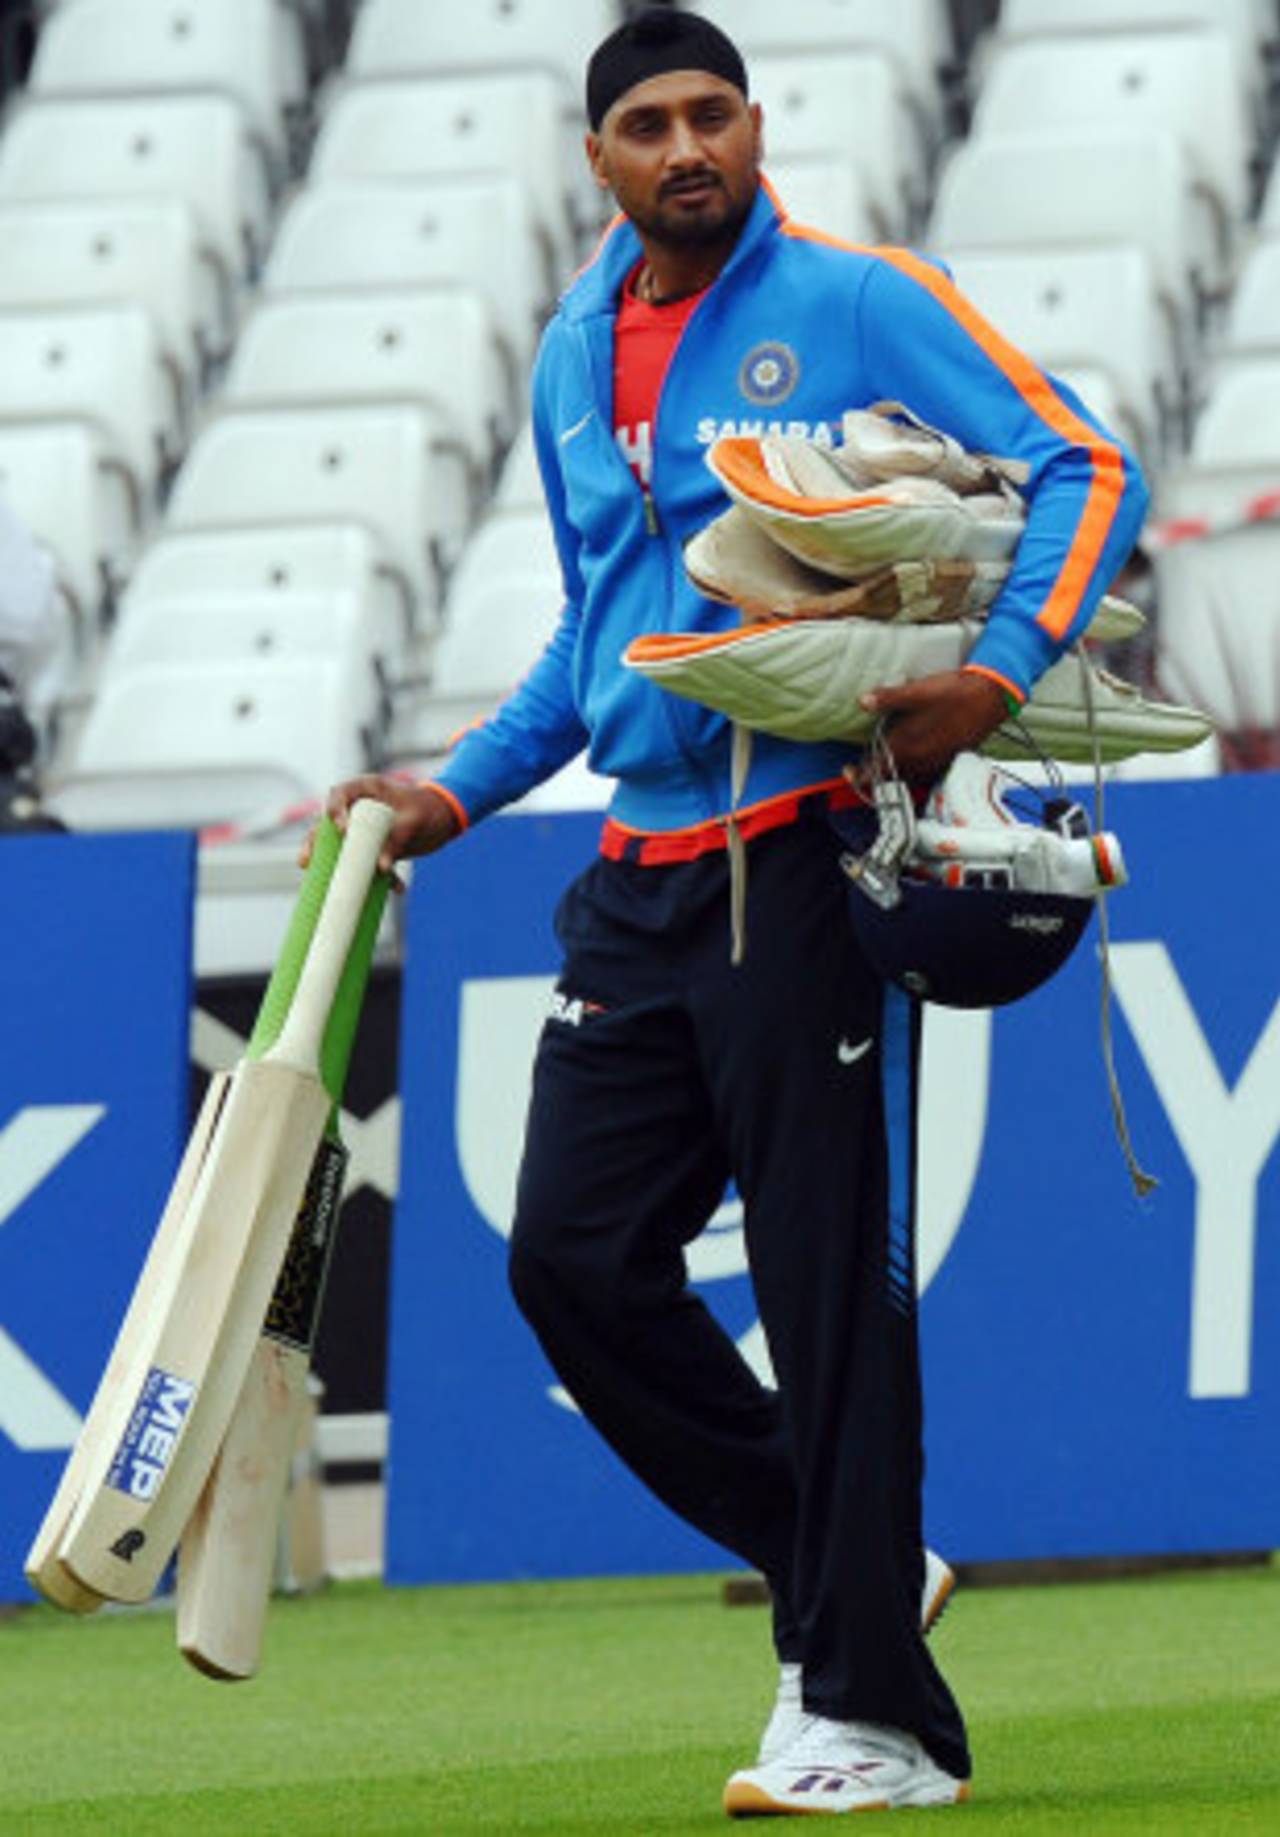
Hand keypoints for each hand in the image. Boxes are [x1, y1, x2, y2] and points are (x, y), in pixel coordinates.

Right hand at [299, 776, 461, 882]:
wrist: (446, 817)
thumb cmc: (431, 808)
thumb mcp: (415, 822)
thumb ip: (398, 840)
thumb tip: (380, 867)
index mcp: (367, 789)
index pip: (339, 794)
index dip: (334, 811)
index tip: (342, 830)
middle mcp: (359, 807)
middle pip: (329, 823)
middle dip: (316, 843)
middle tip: (306, 861)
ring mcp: (363, 827)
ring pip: (340, 845)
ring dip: (332, 863)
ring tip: (317, 879)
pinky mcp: (371, 845)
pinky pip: (363, 861)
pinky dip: (371, 877)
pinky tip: (392, 889)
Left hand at [856, 670, 1011, 785]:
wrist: (991, 697)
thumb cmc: (955, 694)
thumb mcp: (917, 691)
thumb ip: (888, 698)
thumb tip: (862, 701)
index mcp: (907, 747)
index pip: (876, 771)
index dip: (860, 776)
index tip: (850, 772)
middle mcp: (921, 760)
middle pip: (891, 777)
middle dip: (876, 772)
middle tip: (865, 764)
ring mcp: (936, 762)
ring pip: (908, 776)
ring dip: (895, 771)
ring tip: (888, 759)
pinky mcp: (949, 759)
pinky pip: (925, 773)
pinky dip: (914, 769)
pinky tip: (914, 755)